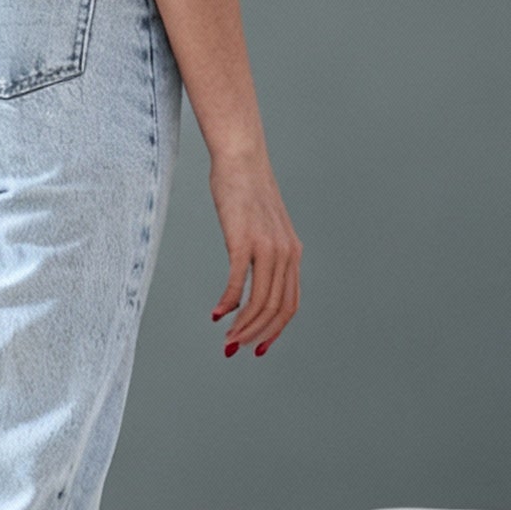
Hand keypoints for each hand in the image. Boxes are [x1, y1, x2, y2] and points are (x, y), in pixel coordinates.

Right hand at [207, 149, 303, 357]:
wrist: (242, 160)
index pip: (290, 305)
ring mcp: (267, 247)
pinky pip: (238, 281)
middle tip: (234, 349)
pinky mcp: (244, 240)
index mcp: (293, 254)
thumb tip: (248, 284)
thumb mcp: (264, 228)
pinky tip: (217, 314)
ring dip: (242, 326)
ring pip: (260, 301)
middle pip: (277, 309)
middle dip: (257, 335)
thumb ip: (265, 254)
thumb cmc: (247, 193)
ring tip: (225, 339)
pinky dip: (229, 303)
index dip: (275, 331)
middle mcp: (286, 253)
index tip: (258, 347)